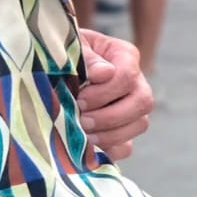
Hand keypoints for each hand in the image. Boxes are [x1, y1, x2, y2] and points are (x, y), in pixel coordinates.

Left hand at [76, 28, 153, 159]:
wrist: (54, 68)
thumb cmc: (64, 53)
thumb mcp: (72, 47)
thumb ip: (87, 57)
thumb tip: (104, 73)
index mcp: (124, 56)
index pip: (127, 76)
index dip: (104, 92)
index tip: (79, 100)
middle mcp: (136, 82)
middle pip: (142, 102)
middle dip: (109, 116)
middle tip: (81, 120)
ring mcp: (132, 108)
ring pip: (139, 125)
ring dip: (109, 134)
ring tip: (81, 135)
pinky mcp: (122, 130)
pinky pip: (127, 146)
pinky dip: (108, 149)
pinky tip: (86, 147)